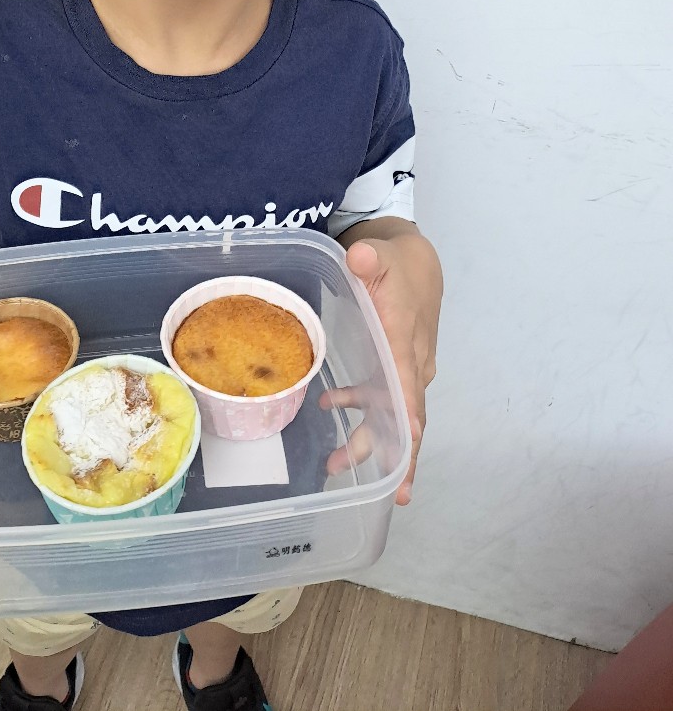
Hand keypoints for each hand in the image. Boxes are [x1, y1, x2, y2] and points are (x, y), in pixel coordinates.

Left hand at [319, 229, 441, 504]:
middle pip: (405, 415)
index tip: (404, 460)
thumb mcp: (382, 253)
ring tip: (337, 465)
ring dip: (370, 440)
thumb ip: (370, 257)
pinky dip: (361, 409)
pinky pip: (382, 397)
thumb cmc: (398, 260)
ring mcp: (406, 365)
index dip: (406, 425)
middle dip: (394, 454)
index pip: (408, 389)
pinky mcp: (396, 362)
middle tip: (383, 491)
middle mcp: (412, 362)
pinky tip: (331, 408)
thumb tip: (360, 257)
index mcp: (406, 341)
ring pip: (392, 412)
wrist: (414, 255)